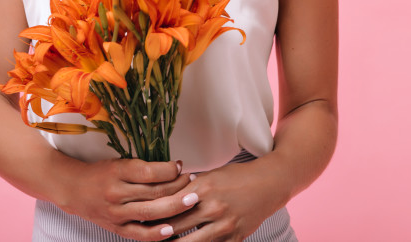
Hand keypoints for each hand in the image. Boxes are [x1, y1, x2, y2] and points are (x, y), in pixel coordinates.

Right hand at [55, 158, 200, 240]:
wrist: (73, 189)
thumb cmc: (100, 173)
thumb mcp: (118, 162)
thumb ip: (143, 168)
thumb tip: (174, 169)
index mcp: (117, 171)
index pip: (151, 172)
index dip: (171, 169)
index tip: (181, 166)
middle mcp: (116, 193)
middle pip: (156, 192)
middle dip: (180, 187)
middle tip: (194, 181)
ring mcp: (116, 213)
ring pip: (153, 212)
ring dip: (176, 206)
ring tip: (192, 199)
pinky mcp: (116, 228)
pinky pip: (141, 234)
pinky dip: (158, 233)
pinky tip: (172, 229)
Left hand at [157, 160, 288, 241]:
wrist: (269, 184)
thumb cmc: (237, 176)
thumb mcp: (210, 175)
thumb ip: (189, 186)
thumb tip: (164, 194)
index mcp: (203, 188)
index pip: (170, 205)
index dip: (153, 215)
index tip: (140, 220)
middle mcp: (213, 208)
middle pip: (176, 226)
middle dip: (158, 233)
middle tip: (144, 236)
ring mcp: (225, 225)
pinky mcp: (235, 238)